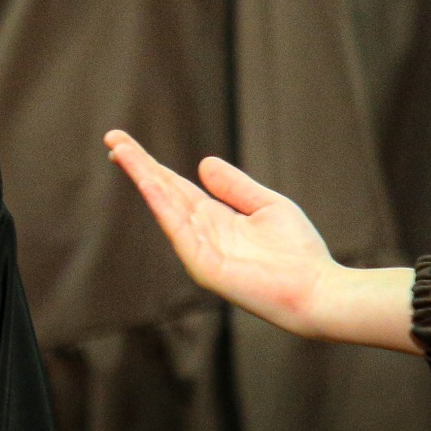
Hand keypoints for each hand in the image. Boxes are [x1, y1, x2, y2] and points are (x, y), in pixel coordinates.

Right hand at [103, 130, 420, 353]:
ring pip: (165, 206)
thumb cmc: (299, 254)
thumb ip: (235, 187)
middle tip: (111, 138)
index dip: (153, 165)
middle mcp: (201, 234)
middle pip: (163, 192)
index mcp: (215, 220)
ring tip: (121, 151)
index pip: (176, 187)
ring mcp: (199, 251)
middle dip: (138, 165)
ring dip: (143, 177)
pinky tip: (149, 182)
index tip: (126, 142)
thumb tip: (202, 162)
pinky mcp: (205, 267)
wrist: (319, 292)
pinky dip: (162, 204)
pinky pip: (180, 229)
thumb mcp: (267, 206)